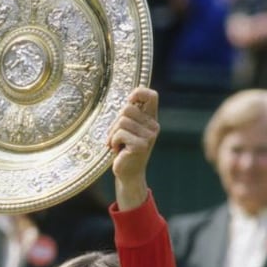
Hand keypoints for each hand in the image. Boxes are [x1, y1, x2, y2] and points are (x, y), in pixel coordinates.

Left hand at [107, 87, 158, 210]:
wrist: (129, 173)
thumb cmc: (125, 149)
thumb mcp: (129, 129)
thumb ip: (129, 115)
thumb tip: (128, 99)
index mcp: (151, 119)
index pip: (152, 95)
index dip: (138, 93)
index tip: (129, 101)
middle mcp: (153, 126)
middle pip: (127, 108)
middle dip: (116, 121)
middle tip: (116, 135)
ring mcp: (148, 136)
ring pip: (121, 122)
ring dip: (113, 134)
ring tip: (117, 144)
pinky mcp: (140, 145)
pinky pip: (119, 134)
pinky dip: (113, 142)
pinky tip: (117, 150)